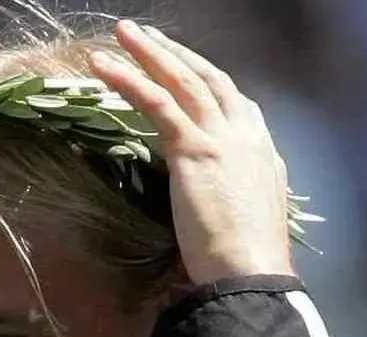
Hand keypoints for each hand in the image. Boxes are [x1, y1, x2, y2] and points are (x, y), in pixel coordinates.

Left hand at [90, 22, 292, 286]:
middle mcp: (245, 134)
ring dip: (149, 53)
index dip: (204, 78)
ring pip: (183, 80)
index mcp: (260, 150)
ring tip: (123, 33)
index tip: (182, 65)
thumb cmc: (244, 261)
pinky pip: (158, 103)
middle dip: (175, 53)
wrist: (250, 274)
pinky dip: (130, 80)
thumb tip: (216, 198)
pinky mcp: (194, 150)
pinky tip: (106, 66)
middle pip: (207, 78)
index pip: (232, 101)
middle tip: (145, 35)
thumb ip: (233, 195)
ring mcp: (221, 138)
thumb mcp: (246, 217)